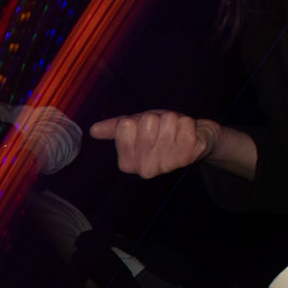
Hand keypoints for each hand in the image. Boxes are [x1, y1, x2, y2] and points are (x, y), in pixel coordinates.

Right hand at [88, 111, 220, 177]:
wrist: (194, 140)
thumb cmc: (160, 132)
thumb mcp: (136, 129)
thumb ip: (115, 129)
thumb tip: (93, 130)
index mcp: (126, 164)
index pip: (125, 125)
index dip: (137, 120)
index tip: (143, 130)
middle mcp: (144, 168)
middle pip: (147, 121)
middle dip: (156, 118)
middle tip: (161, 130)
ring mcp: (167, 164)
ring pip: (167, 120)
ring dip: (173, 119)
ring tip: (174, 131)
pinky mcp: (187, 156)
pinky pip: (184, 124)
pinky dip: (187, 122)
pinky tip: (186, 134)